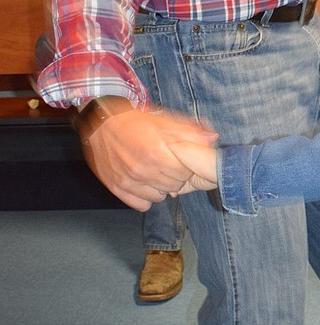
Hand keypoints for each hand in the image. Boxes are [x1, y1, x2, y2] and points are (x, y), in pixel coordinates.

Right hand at [82, 103, 216, 211]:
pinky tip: (145, 183)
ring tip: (156, 173)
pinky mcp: (117, 188)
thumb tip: (212, 137)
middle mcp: (142, 170)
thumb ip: (189, 130)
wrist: (102, 122)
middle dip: (175, 177)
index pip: (184, 174)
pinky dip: (145, 197)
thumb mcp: (163, 120)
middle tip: (168, 165)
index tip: (179, 160)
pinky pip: (141, 204)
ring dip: (161, 187)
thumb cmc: (134, 120)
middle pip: (174, 187)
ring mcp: (128, 181)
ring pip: (159, 197)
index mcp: (156, 153)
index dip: (185, 167)